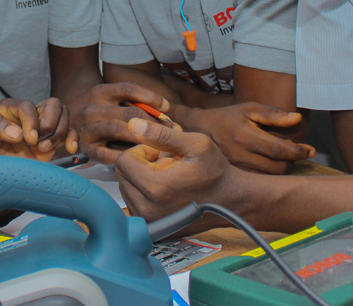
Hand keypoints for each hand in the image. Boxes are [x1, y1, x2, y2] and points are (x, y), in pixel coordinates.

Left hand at [0, 98, 76, 160]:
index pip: (27, 106)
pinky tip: (70, 149)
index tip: (27, 139)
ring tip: (43, 149)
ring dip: (59, 132)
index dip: (31, 121)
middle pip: (53, 104)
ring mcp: (41, 128)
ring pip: (64, 116)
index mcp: (9, 108)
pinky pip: (69, 133)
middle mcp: (28, 115)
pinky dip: (73, 139)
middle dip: (49, 123)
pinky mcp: (49, 142)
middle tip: (37, 143)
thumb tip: (16, 133)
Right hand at [78, 83, 177, 163]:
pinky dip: (126, 154)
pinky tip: (140, 156)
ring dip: (141, 137)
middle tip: (170, 131)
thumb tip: (165, 109)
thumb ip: (134, 102)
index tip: (166, 107)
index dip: (151, 97)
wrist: (70, 121)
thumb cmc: (103, 111)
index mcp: (101, 92)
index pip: (129, 89)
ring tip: (158, 144)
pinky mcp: (87, 149)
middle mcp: (92, 109)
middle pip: (128, 112)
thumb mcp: (112, 99)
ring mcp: (87, 129)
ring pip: (117, 129)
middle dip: (153, 123)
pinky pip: (108, 153)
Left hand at [115, 118, 241, 220]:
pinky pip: (133, 202)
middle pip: (122, 175)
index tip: (162, 153)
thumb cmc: (215, 171)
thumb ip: (161, 135)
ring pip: (126, 188)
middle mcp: (147, 207)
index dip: (142, 151)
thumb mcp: (195, 144)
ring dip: (142, 178)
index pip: (124, 160)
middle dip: (141, 164)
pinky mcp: (151, 226)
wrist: (230, 200)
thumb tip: (133, 125)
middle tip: (166, 164)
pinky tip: (166, 190)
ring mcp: (148, 220)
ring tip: (168, 177)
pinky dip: (144, 193)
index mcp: (155, 186)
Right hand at [179, 103, 311, 173]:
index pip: (279, 150)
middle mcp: (241, 155)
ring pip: (270, 176)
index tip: (311, 150)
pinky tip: (272, 164)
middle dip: (292, 161)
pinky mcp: (235, 175)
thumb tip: (297, 119)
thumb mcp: (249, 109)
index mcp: (246, 136)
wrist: (200, 130)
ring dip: (282, 168)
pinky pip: (260, 180)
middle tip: (296, 152)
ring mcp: (237, 168)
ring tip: (284, 157)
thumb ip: (274, 114)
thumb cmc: (228, 117)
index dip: (298, 152)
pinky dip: (270, 173)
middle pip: (278, 167)